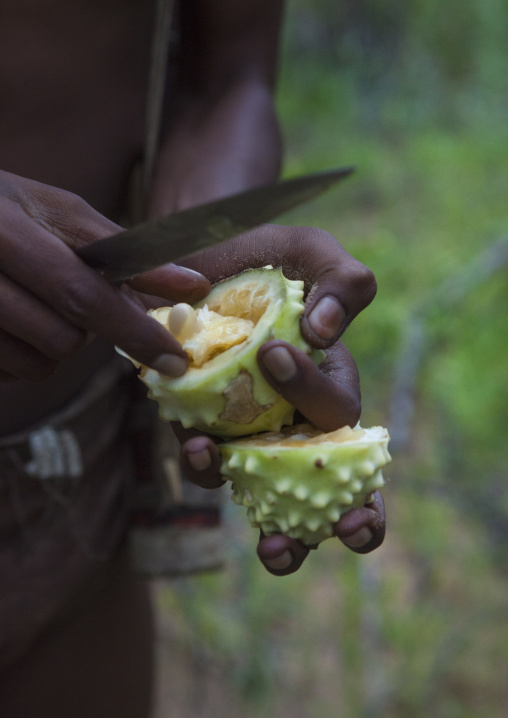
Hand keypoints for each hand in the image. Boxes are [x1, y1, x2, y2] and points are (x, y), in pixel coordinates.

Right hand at [0, 170, 209, 381]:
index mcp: (5, 234)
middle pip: (63, 339)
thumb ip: (124, 252)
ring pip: (39, 365)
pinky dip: (25, 355)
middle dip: (87, 329)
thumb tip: (193, 287)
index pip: (81, 295)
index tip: (174, 360)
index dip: (133, 331)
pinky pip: (12, 374)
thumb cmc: (6, 209)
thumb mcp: (59, 213)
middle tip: (70, 295)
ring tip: (36, 303)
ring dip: (54, 344)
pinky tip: (12, 322)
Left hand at [175, 224, 385, 574]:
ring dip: (286, 533)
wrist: (196, 263)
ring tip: (274, 543)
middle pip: (334, 486)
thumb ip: (343, 281)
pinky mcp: (209, 436)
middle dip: (349, 517)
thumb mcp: (310, 253)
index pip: (342, 413)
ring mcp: (251, 437)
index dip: (318, 397)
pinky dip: (211, 472)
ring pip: (279, 504)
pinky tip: (200, 451)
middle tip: (345, 526)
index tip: (273, 356)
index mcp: (330, 384)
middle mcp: (296, 421)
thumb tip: (325, 333)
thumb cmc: (264, 259)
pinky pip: (216, 471)